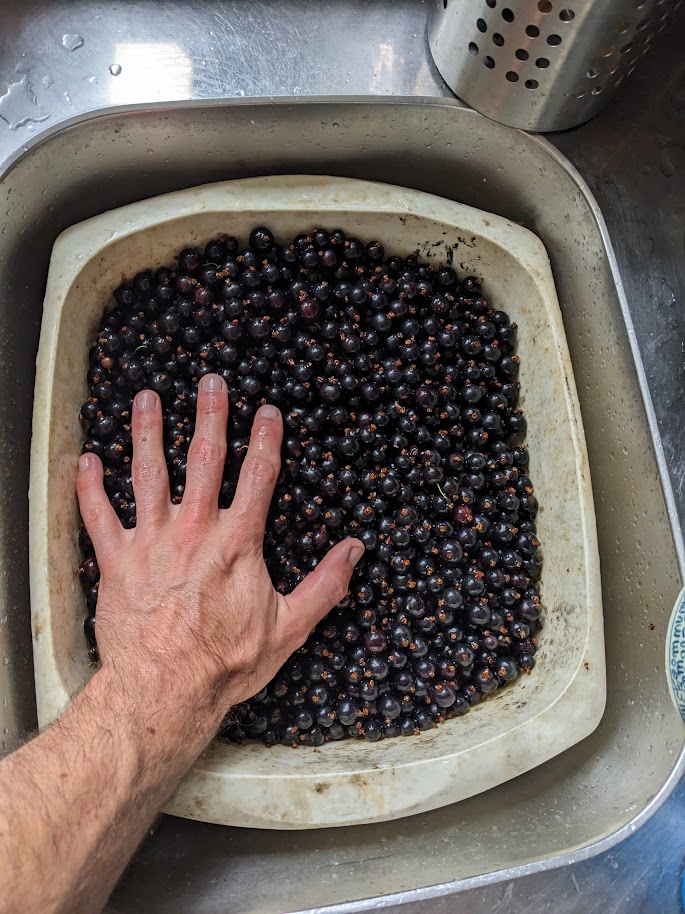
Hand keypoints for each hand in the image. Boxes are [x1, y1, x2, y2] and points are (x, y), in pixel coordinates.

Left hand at [76, 373, 363, 711]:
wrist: (165, 689)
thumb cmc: (226, 662)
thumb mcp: (290, 627)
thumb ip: (325, 585)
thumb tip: (355, 550)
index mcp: (238, 542)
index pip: (258, 476)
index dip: (266, 439)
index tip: (268, 411)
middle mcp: (194, 530)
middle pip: (204, 459)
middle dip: (209, 415)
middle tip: (210, 381)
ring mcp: (151, 541)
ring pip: (148, 473)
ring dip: (148, 432)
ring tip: (147, 398)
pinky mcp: (117, 560)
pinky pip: (98, 515)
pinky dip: (89, 487)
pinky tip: (87, 461)